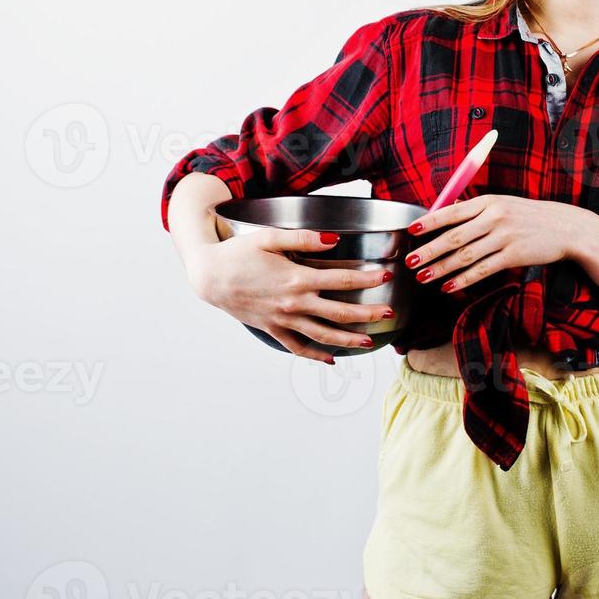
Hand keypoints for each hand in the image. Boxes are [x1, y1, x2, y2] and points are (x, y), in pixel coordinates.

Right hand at [188, 228, 394, 363]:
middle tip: (389, 314)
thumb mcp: (270, 238)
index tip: (387, 277)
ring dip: (348, 339)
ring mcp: (283, 320)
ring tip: (369, 341)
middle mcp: (293, 303)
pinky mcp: (272, 329)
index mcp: (296, 278)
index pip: (342, 279)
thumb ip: (304, 239)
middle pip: (339, 312)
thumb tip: (335, 241)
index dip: (367, 278)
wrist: (209, 276)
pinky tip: (330, 361)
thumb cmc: (239, 252)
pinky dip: (314, 356)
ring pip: (323, 335)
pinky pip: (297, 347)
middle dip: (367, 314)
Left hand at [402, 194, 586, 292]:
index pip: (451, 211)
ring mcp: (504, 237)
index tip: (410, 231)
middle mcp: (494, 217)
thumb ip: (475, 211)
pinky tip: (449, 286)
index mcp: (488, 201)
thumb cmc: (528, 216)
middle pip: (454, 236)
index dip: (429, 222)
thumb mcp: (502, 204)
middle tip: (410, 262)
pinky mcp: (514, 256)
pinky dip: (463, 279)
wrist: (566, 226)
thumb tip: (442, 216)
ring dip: (441, 268)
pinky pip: (483, 270)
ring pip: (465, 256)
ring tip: (423, 278)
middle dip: (429, 251)